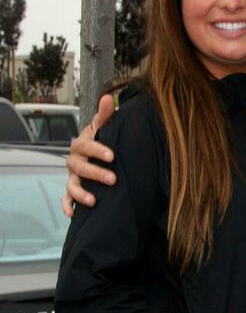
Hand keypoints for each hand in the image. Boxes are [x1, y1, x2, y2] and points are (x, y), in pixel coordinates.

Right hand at [62, 94, 115, 215]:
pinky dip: (67, 206)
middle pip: (79, 167)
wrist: (96, 153)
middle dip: (95, 173)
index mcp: (81, 144)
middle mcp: (74, 161)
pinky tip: (73, 214)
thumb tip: (109, 98)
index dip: (97, 150)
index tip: (112, 155)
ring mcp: (73, 176)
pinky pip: (66, 199)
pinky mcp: (73, 189)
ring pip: (71, 184)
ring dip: (80, 193)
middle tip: (113, 179)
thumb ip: (105, 114)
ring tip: (93, 201)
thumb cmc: (101, 139)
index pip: (85, 145)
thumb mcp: (103, 126)